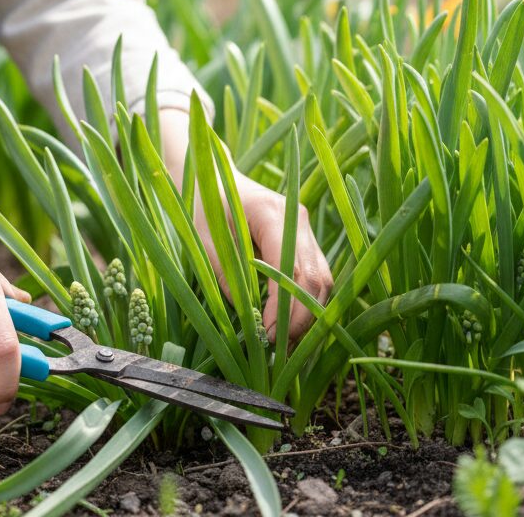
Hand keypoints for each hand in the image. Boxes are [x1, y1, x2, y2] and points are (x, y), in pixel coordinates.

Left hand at [158, 109, 332, 342]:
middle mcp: (297, 218)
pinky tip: (289, 325)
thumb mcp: (203, 240)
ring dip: (308, 314)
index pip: (289, 269)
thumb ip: (225, 275)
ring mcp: (304, 227)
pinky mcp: (303, 238)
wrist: (210, 173)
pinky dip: (307, 302)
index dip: (282, 308)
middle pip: (314, 277)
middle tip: (278, 350)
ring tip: (285, 344)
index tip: (266, 336)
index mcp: (271, 212)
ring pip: (322, 278)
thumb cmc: (201, 203)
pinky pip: (315, 273)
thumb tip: (247, 317)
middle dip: (300, 318)